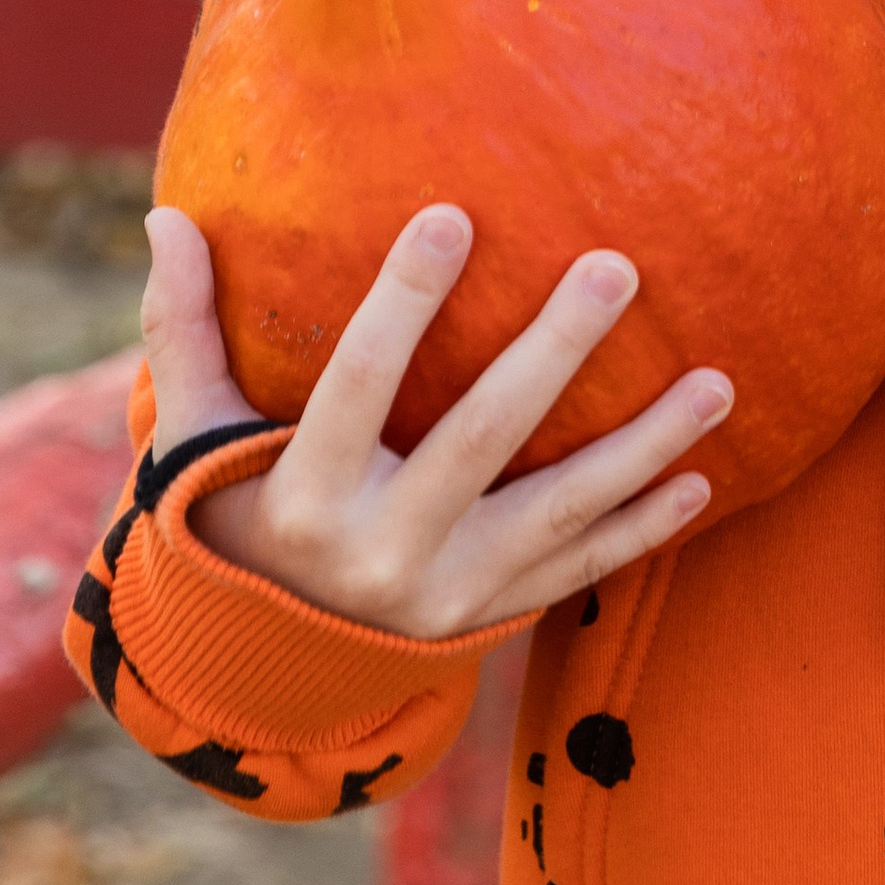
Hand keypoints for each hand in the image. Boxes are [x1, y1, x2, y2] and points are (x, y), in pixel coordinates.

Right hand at [141, 202, 731, 638]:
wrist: (259, 671)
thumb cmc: (232, 517)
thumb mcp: (195, 440)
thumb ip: (185, 330)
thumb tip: (164, 216)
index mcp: (302, 494)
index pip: (356, 383)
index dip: (402, 302)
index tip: (453, 212)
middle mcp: (379, 550)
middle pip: (482, 438)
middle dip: (554, 352)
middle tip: (618, 265)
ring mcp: (444, 594)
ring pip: (558, 509)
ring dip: (643, 447)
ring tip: (719, 380)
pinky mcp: (488, 619)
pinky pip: (577, 570)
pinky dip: (640, 529)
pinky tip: (703, 478)